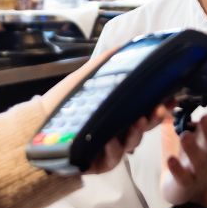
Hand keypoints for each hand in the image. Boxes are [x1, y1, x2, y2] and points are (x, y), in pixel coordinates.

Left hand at [41, 50, 172, 175]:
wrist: (36, 124)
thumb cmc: (64, 103)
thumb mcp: (85, 79)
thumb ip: (105, 63)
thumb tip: (124, 45)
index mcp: (119, 112)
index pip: (147, 108)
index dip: (161, 104)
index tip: (170, 96)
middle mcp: (118, 130)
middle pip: (145, 126)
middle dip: (155, 118)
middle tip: (160, 109)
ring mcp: (110, 148)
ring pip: (132, 143)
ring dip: (136, 132)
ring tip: (137, 121)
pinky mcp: (98, 162)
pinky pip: (112, 159)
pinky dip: (114, 150)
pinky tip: (112, 141)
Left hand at [159, 95, 206, 206]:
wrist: (189, 191)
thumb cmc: (190, 157)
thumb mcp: (192, 134)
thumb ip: (189, 115)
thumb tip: (185, 89)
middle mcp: (206, 154)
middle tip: (206, 118)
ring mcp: (196, 170)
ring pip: (198, 160)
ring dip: (192, 148)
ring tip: (185, 135)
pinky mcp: (184, 183)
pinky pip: (181, 177)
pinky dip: (177, 169)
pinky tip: (171, 159)